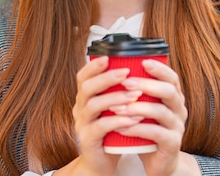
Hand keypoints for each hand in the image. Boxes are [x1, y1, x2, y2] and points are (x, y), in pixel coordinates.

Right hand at [59, 56, 144, 175]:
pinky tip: (134, 117)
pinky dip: (118, 120)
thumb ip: (119, 90)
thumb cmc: (112, 130)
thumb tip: (139, 66)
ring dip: (116, 97)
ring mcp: (82, 124)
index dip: (93, 66)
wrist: (103, 161)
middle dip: (107, 78)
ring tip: (136, 94)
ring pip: (93, 105)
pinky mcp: (88, 140)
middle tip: (126, 72)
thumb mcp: (114, 107)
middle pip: (86, 88)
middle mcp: (80, 109)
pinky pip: (101, 127)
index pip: (83, 77)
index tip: (108, 57)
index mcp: (85, 98)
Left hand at [111, 59, 199, 175]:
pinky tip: (121, 128)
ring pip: (161, 112)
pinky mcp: (172, 144)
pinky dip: (136, 129)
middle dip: (146, 85)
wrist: (159, 162)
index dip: (159, 69)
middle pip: (168, 91)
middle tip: (125, 82)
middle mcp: (180, 110)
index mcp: (175, 98)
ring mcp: (178, 127)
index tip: (143, 61)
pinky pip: (155, 133)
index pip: (172, 78)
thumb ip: (139, 93)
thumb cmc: (148, 131)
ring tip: (117, 107)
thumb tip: (116, 70)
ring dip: (137, 107)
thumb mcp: (146, 109)